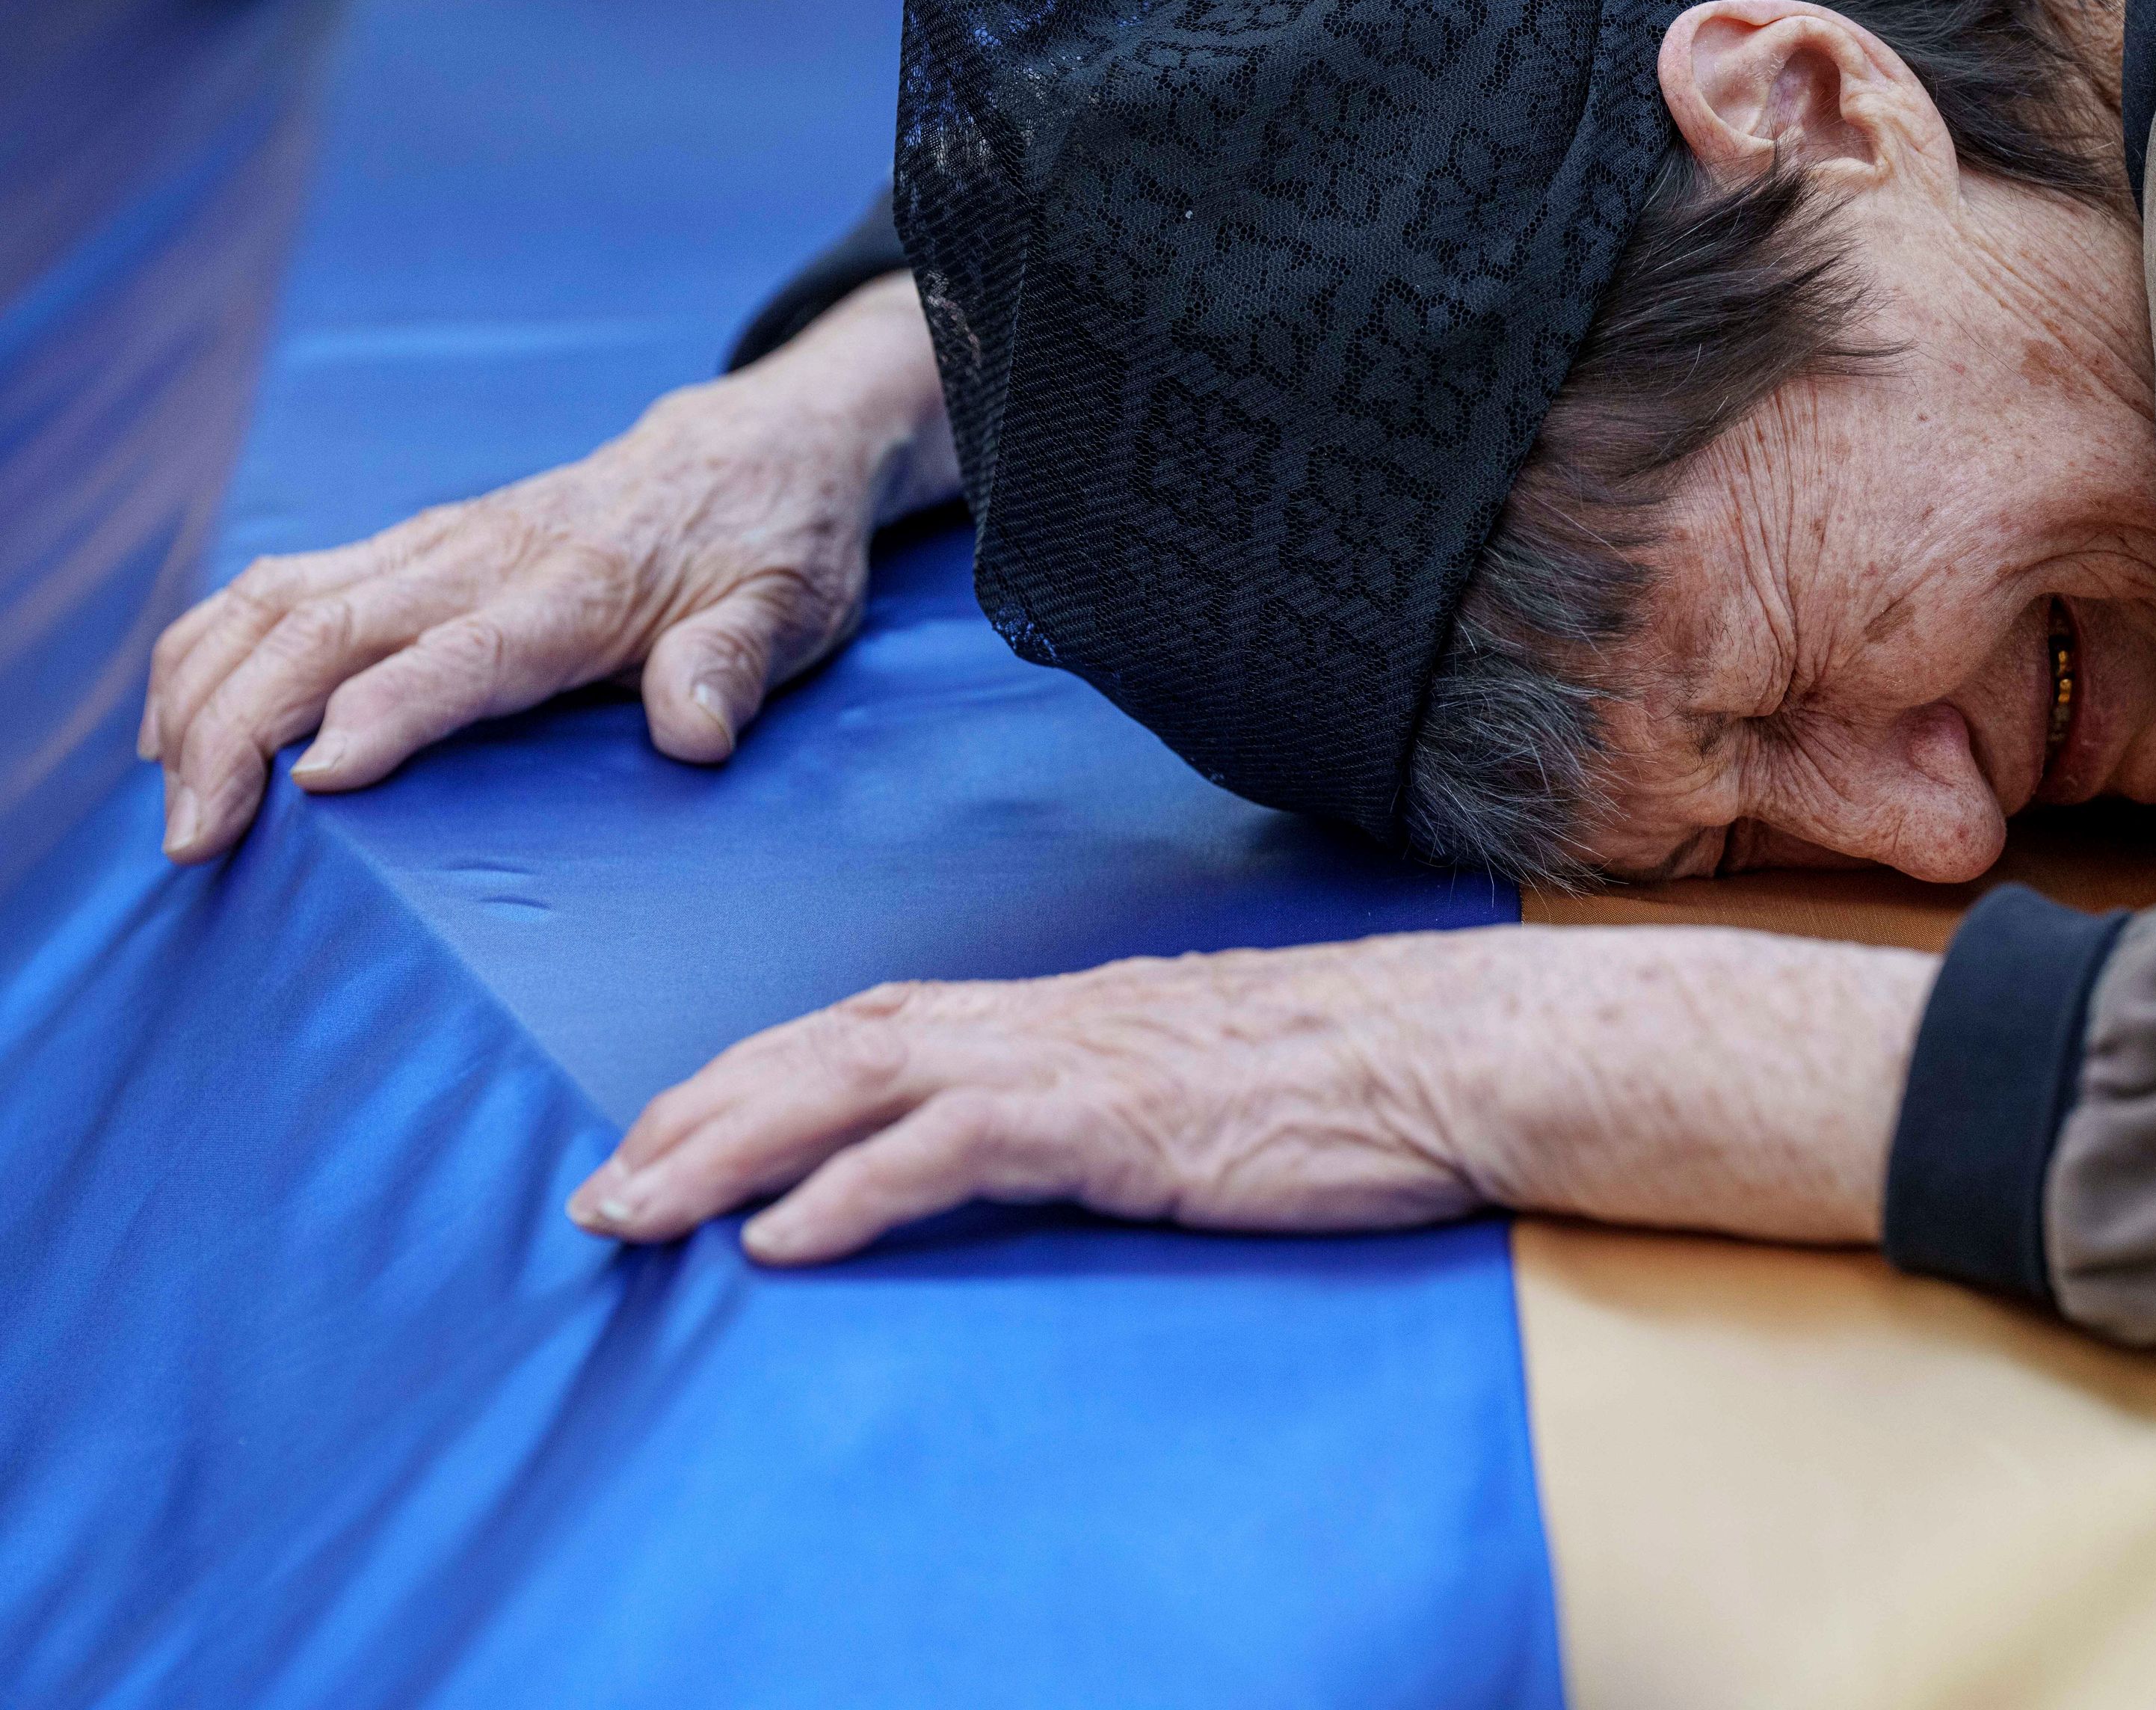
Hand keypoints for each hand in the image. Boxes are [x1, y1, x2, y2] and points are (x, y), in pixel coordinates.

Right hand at [144, 275, 956, 861]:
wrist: (758, 450)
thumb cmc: (775, 546)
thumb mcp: (790, 610)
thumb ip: (735, 666)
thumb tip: (696, 732)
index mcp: (576, 589)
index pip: (460, 656)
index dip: (384, 714)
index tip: (312, 781)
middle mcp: (486, 558)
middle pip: (327, 629)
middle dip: (237, 728)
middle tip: (193, 837)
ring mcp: (437, 546)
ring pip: (278, 598)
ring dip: (202, 688)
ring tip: (169, 794)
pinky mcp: (413, 550)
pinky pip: (282, 586)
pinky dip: (213, 650)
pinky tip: (178, 724)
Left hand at [565, 924, 1934, 1264]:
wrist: (1458, 1050)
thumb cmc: (1350, 1078)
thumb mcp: (1202, 1084)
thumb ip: (1112, 1102)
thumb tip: (1049, 1145)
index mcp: (1062, 1012)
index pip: (871, 1026)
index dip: (756, 1075)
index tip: (668, 1129)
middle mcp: (1045, 1019)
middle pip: (828, 1045)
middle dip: (701, 1113)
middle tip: (599, 1190)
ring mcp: (1075, 1061)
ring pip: (857, 1085)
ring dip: (731, 1148)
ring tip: (635, 1212)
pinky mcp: (1114, 1120)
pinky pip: (953, 1148)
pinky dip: (851, 1190)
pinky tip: (782, 1240)